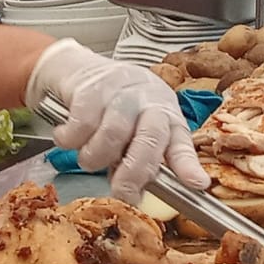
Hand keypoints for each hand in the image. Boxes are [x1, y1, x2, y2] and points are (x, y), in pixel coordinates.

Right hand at [25, 40, 208, 203]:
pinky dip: (71, 139)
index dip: (188, 165)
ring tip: (87, 159)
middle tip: (121, 192)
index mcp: (165, 116)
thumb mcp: (133, 131)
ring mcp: (121, 91)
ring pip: (113, 134)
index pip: (180, 143)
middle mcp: (148, 101)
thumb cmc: (111, 109)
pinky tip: (67, 138)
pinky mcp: (91, 86)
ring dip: (95, 157)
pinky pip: (82, 124)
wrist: (78, 69)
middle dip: (135, 172)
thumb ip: (134, 159)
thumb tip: (131, 193)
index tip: (197, 183)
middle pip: (149, 138)